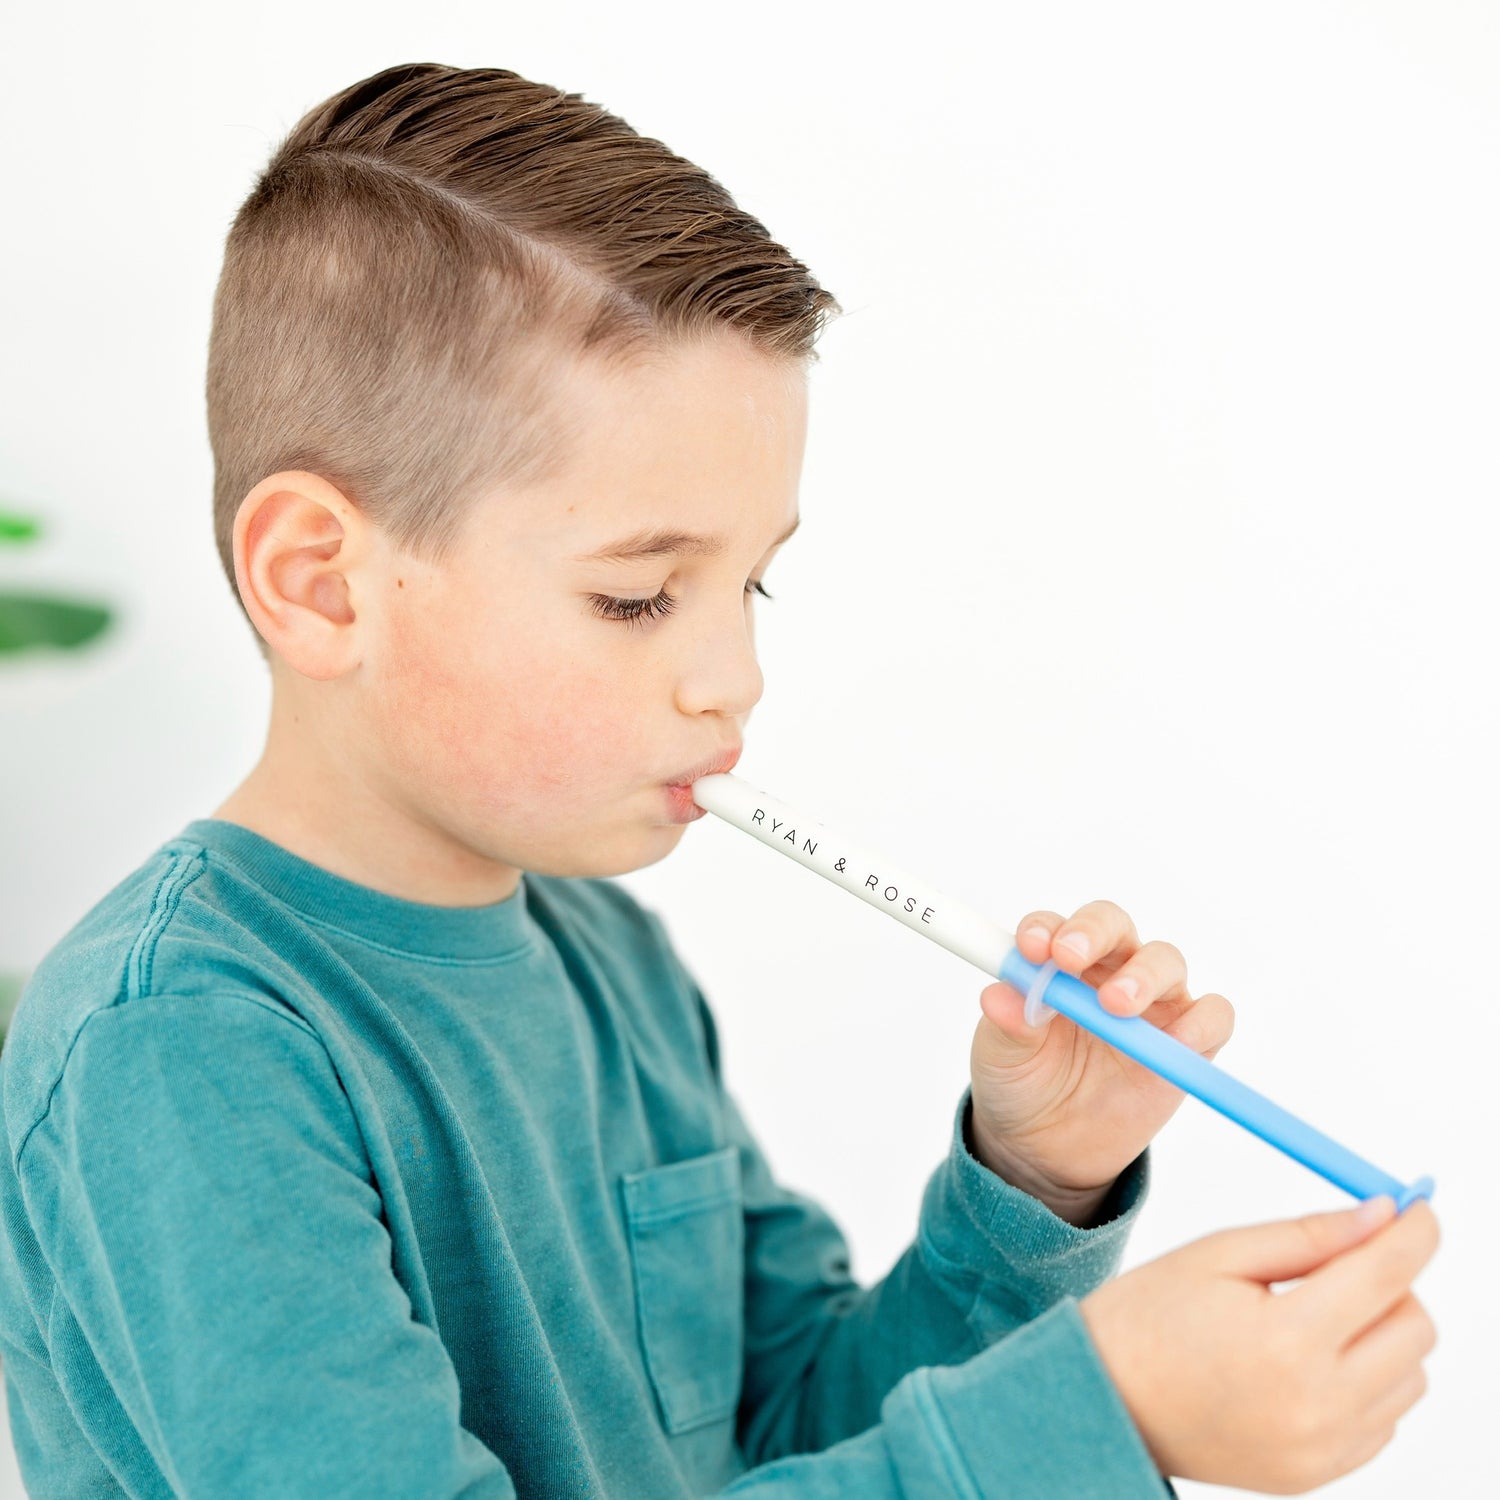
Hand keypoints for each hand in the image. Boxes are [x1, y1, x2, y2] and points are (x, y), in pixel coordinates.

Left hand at [969, 900, 1234, 1213]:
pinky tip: (1179, 1040)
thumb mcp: (1001, 1057)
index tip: (1030, 949)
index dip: (1044, 929)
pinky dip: (1202, 1021)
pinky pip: (1212, 1016)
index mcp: (1055, 964)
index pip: (1054, 927)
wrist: (1047, 1150)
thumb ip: (1006, 1024)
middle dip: (1093, 932)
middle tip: (1070, 959)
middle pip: (1112, 926)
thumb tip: (998, 995)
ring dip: (1143, 975)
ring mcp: (1150, 1003)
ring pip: (1165, 961)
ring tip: (1116, 1005)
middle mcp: (1105, 970)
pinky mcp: (1186, 1042)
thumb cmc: (1021, 1085)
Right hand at [1079, 1195, 1440, 1491]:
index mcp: (1286, 1340)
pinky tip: (1308, 1360)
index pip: (1385, 1275)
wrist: (1104, 1398)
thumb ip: (1306, 1235)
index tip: (1419, 1205)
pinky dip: (1366, 1379)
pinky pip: (1384, 1417)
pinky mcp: (1320, 1473)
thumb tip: (1379, 1214)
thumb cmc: (1149, 1316)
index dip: (1414, 1231)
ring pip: (1410, 1374)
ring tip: (1315, 1314)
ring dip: (1382, 1333)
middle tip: (1345, 1260)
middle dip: (1393, 1281)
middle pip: (1414, 1327)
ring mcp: (1323, 1448)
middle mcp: (1317, 1404)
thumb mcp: (1218, 1253)